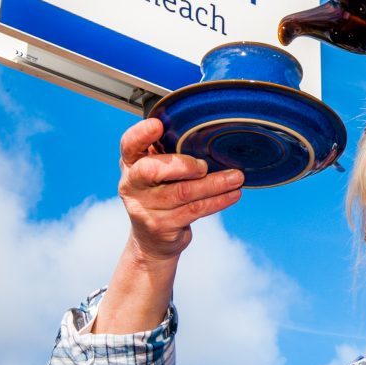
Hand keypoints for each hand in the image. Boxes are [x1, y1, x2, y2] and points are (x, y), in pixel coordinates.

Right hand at [93, 119, 243, 333]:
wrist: (151, 240)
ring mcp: (144, 208)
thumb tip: (207, 133)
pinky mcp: (161, 226)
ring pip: (182, 192)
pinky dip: (218, 201)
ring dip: (214, 183)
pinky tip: (233, 194)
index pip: (129, 145)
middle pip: (151, 170)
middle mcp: (132, 185)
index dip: (141, 134)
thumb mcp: (157, 172)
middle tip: (204, 165)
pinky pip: (194, 210)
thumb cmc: (160, 194)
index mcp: (130, 164)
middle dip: (183, 165)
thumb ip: (169, 153)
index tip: (159, 125)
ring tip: (236, 177)